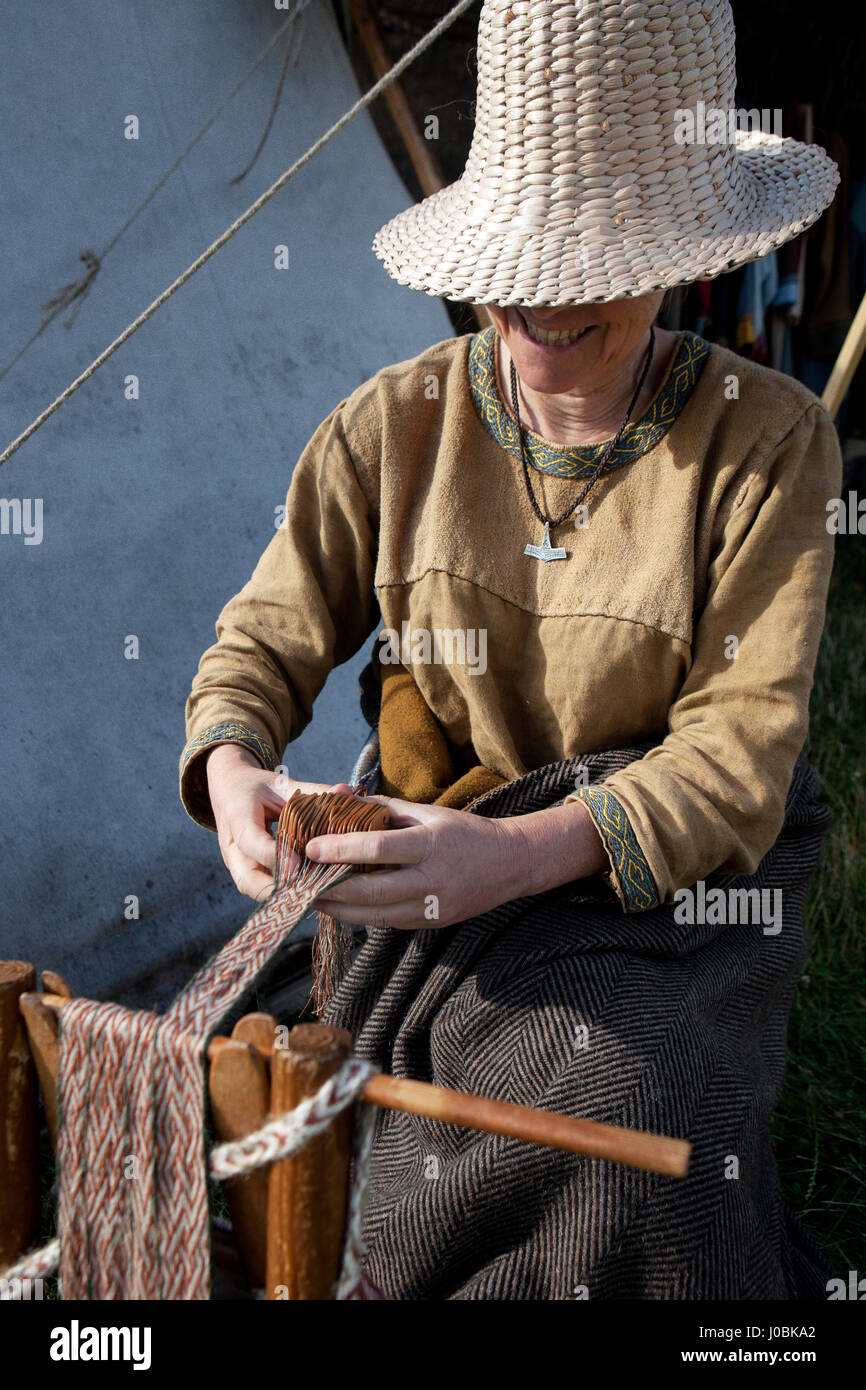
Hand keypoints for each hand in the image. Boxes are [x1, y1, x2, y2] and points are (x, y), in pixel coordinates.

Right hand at [206, 742, 353, 900]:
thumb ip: (313, 791)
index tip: (300, 861)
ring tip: (313, 893)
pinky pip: (259, 887)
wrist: (228, 790)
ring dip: (281, 894)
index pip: (250, 840)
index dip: (274, 854)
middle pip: (246, 879)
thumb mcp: (282, 784)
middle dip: (277, 888)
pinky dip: (281, 891)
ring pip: (252, 888)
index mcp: (237, 815)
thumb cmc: (257, 787)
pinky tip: (307, 891)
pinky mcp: (243, 870)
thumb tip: (347, 792)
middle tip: (310, 889)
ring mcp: (235, 862)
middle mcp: (231, 845)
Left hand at [309, 795, 607, 929]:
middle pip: (370, 892)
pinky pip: (386, 921)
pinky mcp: (430, 924)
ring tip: (310, 896)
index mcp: (430, 845)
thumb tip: (341, 801)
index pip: (378, 849)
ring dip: (338, 908)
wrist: (510, 865)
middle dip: (329, 889)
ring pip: (374, 915)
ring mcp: (431, 907)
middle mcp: (431, 880)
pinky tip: (339, 906)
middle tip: (297, 882)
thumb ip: (384, 809)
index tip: (310, 848)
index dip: (341, 850)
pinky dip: (359, 914)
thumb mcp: (427, 812)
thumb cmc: (464, 832)